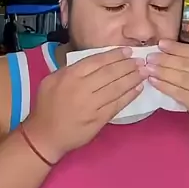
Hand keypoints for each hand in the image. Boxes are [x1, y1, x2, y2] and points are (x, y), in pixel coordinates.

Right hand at [23, 47, 143, 162]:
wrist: (44, 136)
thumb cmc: (47, 105)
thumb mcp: (52, 80)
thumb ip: (73, 69)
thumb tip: (97, 59)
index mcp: (70, 75)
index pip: (97, 61)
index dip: (115, 55)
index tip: (128, 51)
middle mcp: (81, 88)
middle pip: (110, 73)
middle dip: (128, 65)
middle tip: (141, 60)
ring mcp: (91, 105)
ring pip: (117, 88)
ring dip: (133, 78)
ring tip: (144, 72)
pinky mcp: (98, 120)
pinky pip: (118, 104)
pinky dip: (130, 95)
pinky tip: (138, 88)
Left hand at [141, 40, 188, 132]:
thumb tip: (172, 52)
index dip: (177, 48)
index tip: (162, 43)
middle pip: (187, 64)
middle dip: (166, 59)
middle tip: (150, 57)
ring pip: (182, 78)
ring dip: (163, 72)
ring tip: (149, 68)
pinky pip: (180, 93)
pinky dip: (165, 86)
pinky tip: (154, 82)